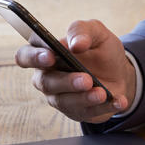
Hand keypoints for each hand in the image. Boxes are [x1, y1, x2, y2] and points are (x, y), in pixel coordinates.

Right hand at [13, 19, 135, 123]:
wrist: (120, 72)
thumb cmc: (100, 50)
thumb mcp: (96, 32)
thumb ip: (82, 30)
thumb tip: (75, 44)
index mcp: (46, 54)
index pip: (25, 56)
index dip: (33, 57)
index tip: (50, 56)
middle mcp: (48, 78)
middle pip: (46, 83)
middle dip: (66, 82)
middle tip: (86, 79)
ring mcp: (61, 98)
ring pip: (65, 102)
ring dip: (84, 98)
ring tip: (102, 93)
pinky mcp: (78, 112)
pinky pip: (88, 113)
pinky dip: (105, 107)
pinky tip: (119, 101)